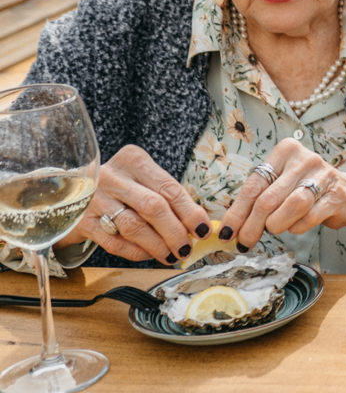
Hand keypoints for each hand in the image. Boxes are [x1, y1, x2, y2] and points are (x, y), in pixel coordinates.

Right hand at [76, 145, 209, 264]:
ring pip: (134, 227)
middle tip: (187, 247)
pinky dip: (136, 252)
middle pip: (153, 207)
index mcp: (133, 160)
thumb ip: (167, 197)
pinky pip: (115, 242)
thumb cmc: (120, 187)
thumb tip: (198, 226)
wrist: (70, 193)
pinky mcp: (82, 221)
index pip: (169, 187)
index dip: (190, 211)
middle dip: (175, 232)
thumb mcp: (142, 179)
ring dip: (157, 246)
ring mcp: (94, 199)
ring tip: (172, 255)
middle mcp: (112, 176)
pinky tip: (149, 255)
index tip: (204, 229)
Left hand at [220, 137, 345, 249]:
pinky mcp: (337, 196)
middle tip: (245, 241)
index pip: (254, 184)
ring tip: (274, 228)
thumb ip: (257, 199)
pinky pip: (309, 217)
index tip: (228, 232)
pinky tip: (296, 225)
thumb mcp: (281, 185)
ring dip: (276, 225)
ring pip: (290, 206)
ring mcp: (324, 176)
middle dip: (252, 226)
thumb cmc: (308, 189)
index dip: (237, 212)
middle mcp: (305, 159)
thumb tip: (230, 227)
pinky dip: (297, 227)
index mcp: (286, 151)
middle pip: (268, 199)